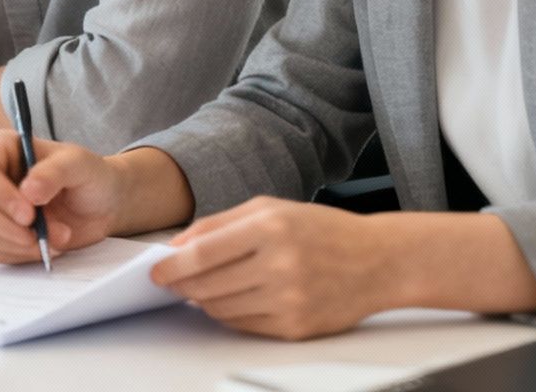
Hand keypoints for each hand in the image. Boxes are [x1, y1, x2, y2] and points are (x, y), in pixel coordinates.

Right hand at [0, 129, 121, 262]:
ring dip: (16, 243)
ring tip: (56, 237)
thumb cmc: (88, 176)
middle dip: (6, 225)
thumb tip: (28, 191)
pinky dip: (20, 254)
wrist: (102, 206)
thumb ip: (54, 172)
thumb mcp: (79, 165)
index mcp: (2, 148)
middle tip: (39, 234)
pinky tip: (45, 245)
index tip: (28, 214)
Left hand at [151, 197, 395, 340]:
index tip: (157, 271)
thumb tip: (178, 245)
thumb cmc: (323, 230)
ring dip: (202, 300)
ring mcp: (288, 300)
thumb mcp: (272, 209)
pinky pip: (243, 325)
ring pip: (221, 308)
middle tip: (172, 282)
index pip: (203, 253)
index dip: (172, 266)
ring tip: (201, 288)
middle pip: (207, 285)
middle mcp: (280, 265)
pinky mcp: (295, 327)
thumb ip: (221, 223)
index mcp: (271, 228)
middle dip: (181, 285)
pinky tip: (230, 300)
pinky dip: (228, 314)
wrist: (378, 261)